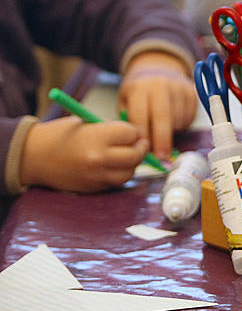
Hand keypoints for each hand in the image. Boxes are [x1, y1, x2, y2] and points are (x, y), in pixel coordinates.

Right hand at [20, 117, 148, 191]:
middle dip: (141, 147)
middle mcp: (98, 158)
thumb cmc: (59, 135)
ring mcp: (96, 175)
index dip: (134, 131)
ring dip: (132, 163)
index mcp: (96, 136)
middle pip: (135, 155)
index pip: (131, 133)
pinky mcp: (93, 187)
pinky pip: (116, 182)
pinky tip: (114, 165)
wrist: (32, 156)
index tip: (132, 130)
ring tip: (127, 154)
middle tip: (140, 142)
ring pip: (130, 172)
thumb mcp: (85, 123)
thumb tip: (136, 134)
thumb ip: (110, 129)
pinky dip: (120, 173)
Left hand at [118, 51, 195, 157]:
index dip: (142, 136)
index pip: (141, 116)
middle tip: (161, 158)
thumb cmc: (139, 90)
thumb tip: (136, 146)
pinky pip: (189, 117)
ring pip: (178, 120)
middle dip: (162, 140)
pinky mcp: (192, 92)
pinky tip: (173, 118)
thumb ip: (128, 121)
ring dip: (171, 131)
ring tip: (162, 126)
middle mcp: (160, 85)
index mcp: (140, 87)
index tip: (143, 151)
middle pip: (163, 118)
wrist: (159, 67)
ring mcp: (178, 87)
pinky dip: (181, 124)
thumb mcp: (125, 100)